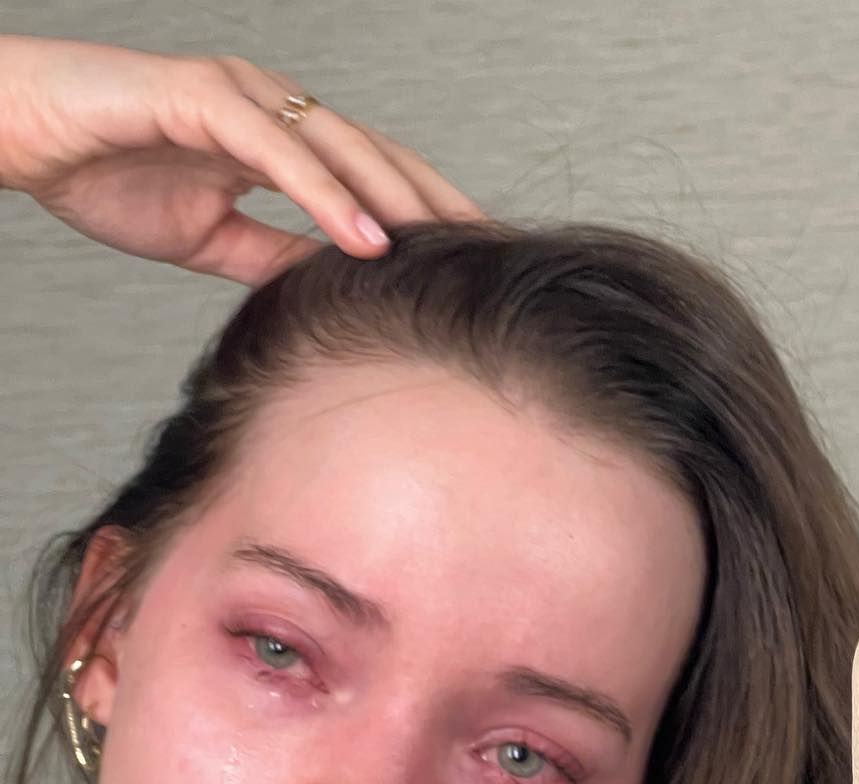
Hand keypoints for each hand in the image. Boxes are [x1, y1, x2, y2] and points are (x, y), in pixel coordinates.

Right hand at [0, 35, 487, 284]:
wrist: (25, 137)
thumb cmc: (105, 175)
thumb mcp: (213, 240)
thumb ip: (273, 256)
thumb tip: (329, 287)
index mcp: (278, 139)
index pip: (370, 176)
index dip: (423, 215)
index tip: (467, 262)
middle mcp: (271, 109)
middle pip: (375, 157)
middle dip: (435, 206)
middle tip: (488, 256)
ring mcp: (241, 97)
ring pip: (339, 148)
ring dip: (395, 202)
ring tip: (443, 251)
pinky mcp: (204, 98)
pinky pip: (279, 151)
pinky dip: (326, 195)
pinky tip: (364, 237)